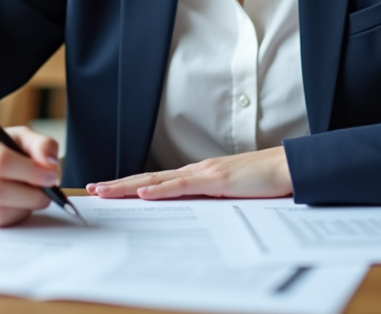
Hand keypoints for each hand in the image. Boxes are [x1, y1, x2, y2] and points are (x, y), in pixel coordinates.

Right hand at [0, 124, 61, 226]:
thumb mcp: (17, 136)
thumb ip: (40, 145)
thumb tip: (49, 164)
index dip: (30, 172)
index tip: (51, 177)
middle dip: (28, 196)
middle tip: (46, 195)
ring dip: (21, 209)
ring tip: (31, 198)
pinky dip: (8, 218)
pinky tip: (14, 206)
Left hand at [87, 146, 292, 199]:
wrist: (289, 167)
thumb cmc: (265, 182)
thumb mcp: (232, 195)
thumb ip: (212, 200)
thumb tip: (197, 213)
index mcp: (199, 175)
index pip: (157, 182)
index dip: (130, 185)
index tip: (108, 190)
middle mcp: (196, 170)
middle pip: (148, 179)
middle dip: (118, 185)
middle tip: (91, 190)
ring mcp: (205, 173)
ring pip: (157, 181)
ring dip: (128, 186)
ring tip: (103, 191)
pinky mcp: (216, 180)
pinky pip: (182, 187)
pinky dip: (160, 191)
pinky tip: (142, 194)